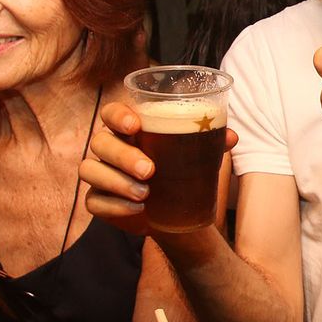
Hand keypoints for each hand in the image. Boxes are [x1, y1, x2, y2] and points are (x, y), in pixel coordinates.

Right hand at [80, 100, 236, 234]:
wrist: (174, 209)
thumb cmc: (180, 169)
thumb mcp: (196, 154)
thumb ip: (211, 142)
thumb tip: (231, 136)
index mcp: (129, 129)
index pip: (111, 112)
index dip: (118, 116)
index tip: (136, 126)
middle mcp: (110, 148)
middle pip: (101, 143)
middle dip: (123, 156)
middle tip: (150, 170)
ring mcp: (100, 174)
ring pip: (90, 170)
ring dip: (116, 181)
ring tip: (145, 193)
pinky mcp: (98, 200)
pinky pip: (93, 201)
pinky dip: (115, 206)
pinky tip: (136, 209)